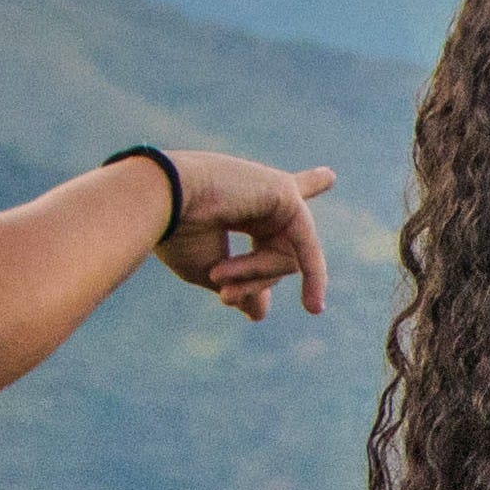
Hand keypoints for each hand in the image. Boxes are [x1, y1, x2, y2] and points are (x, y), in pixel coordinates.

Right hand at [155, 153, 343, 319]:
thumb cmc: (176, 235)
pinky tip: (313, 307)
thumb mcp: (209, 273)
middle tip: (223, 297)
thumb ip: (241, 287)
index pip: (276, 207)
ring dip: (255, 276)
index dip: (305, 187)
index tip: (330, 176)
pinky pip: (306, 248)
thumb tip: (260, 313)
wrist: (159, 202)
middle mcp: (259, 195)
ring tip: (220, 272)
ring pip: (287, 257)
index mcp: (238, 205)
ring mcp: (274, 191)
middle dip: (254, 282)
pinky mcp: (285, 194)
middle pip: (278, 256)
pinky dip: (310, 277)